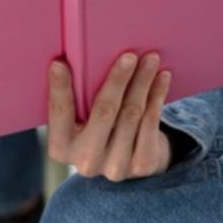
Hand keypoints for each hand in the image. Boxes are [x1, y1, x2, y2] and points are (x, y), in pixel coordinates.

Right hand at [46, 53, 172, 181]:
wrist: (130, 159)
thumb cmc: (98, 124)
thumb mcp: (80, 118)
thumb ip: (77, 97)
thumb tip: (79, 56)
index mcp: (61, 147)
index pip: (60, 112)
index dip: (59, 88)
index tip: (59, 63)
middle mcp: (86, 161)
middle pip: (103, 112)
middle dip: (118, 80)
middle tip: (129, 56)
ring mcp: (115, 167)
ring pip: (131, 114)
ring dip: (142, 82)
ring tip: (151, 58)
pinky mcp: (142, 165)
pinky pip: (151, 123)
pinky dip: (157, 96)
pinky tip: (163, 77)